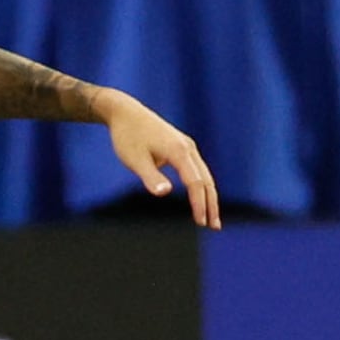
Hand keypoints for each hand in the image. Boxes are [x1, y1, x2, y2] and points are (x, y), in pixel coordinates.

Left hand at [99, 90, 220, 228]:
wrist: (125, 112)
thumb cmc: (128, 137)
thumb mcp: (135, 159)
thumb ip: (150, 177)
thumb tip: (164, 193)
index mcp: (179, 151)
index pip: (195, 183)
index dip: (199, 204)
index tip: (200, 223)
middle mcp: (188, 148)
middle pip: (206, 180)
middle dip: (211, 204)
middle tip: (214, 227)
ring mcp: (187, 146)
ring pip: (205, 175)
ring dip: (209, 196)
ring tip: (210, 217)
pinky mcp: (182, 146)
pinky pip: (198, 170)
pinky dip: (202, 186)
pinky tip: (200, 197)